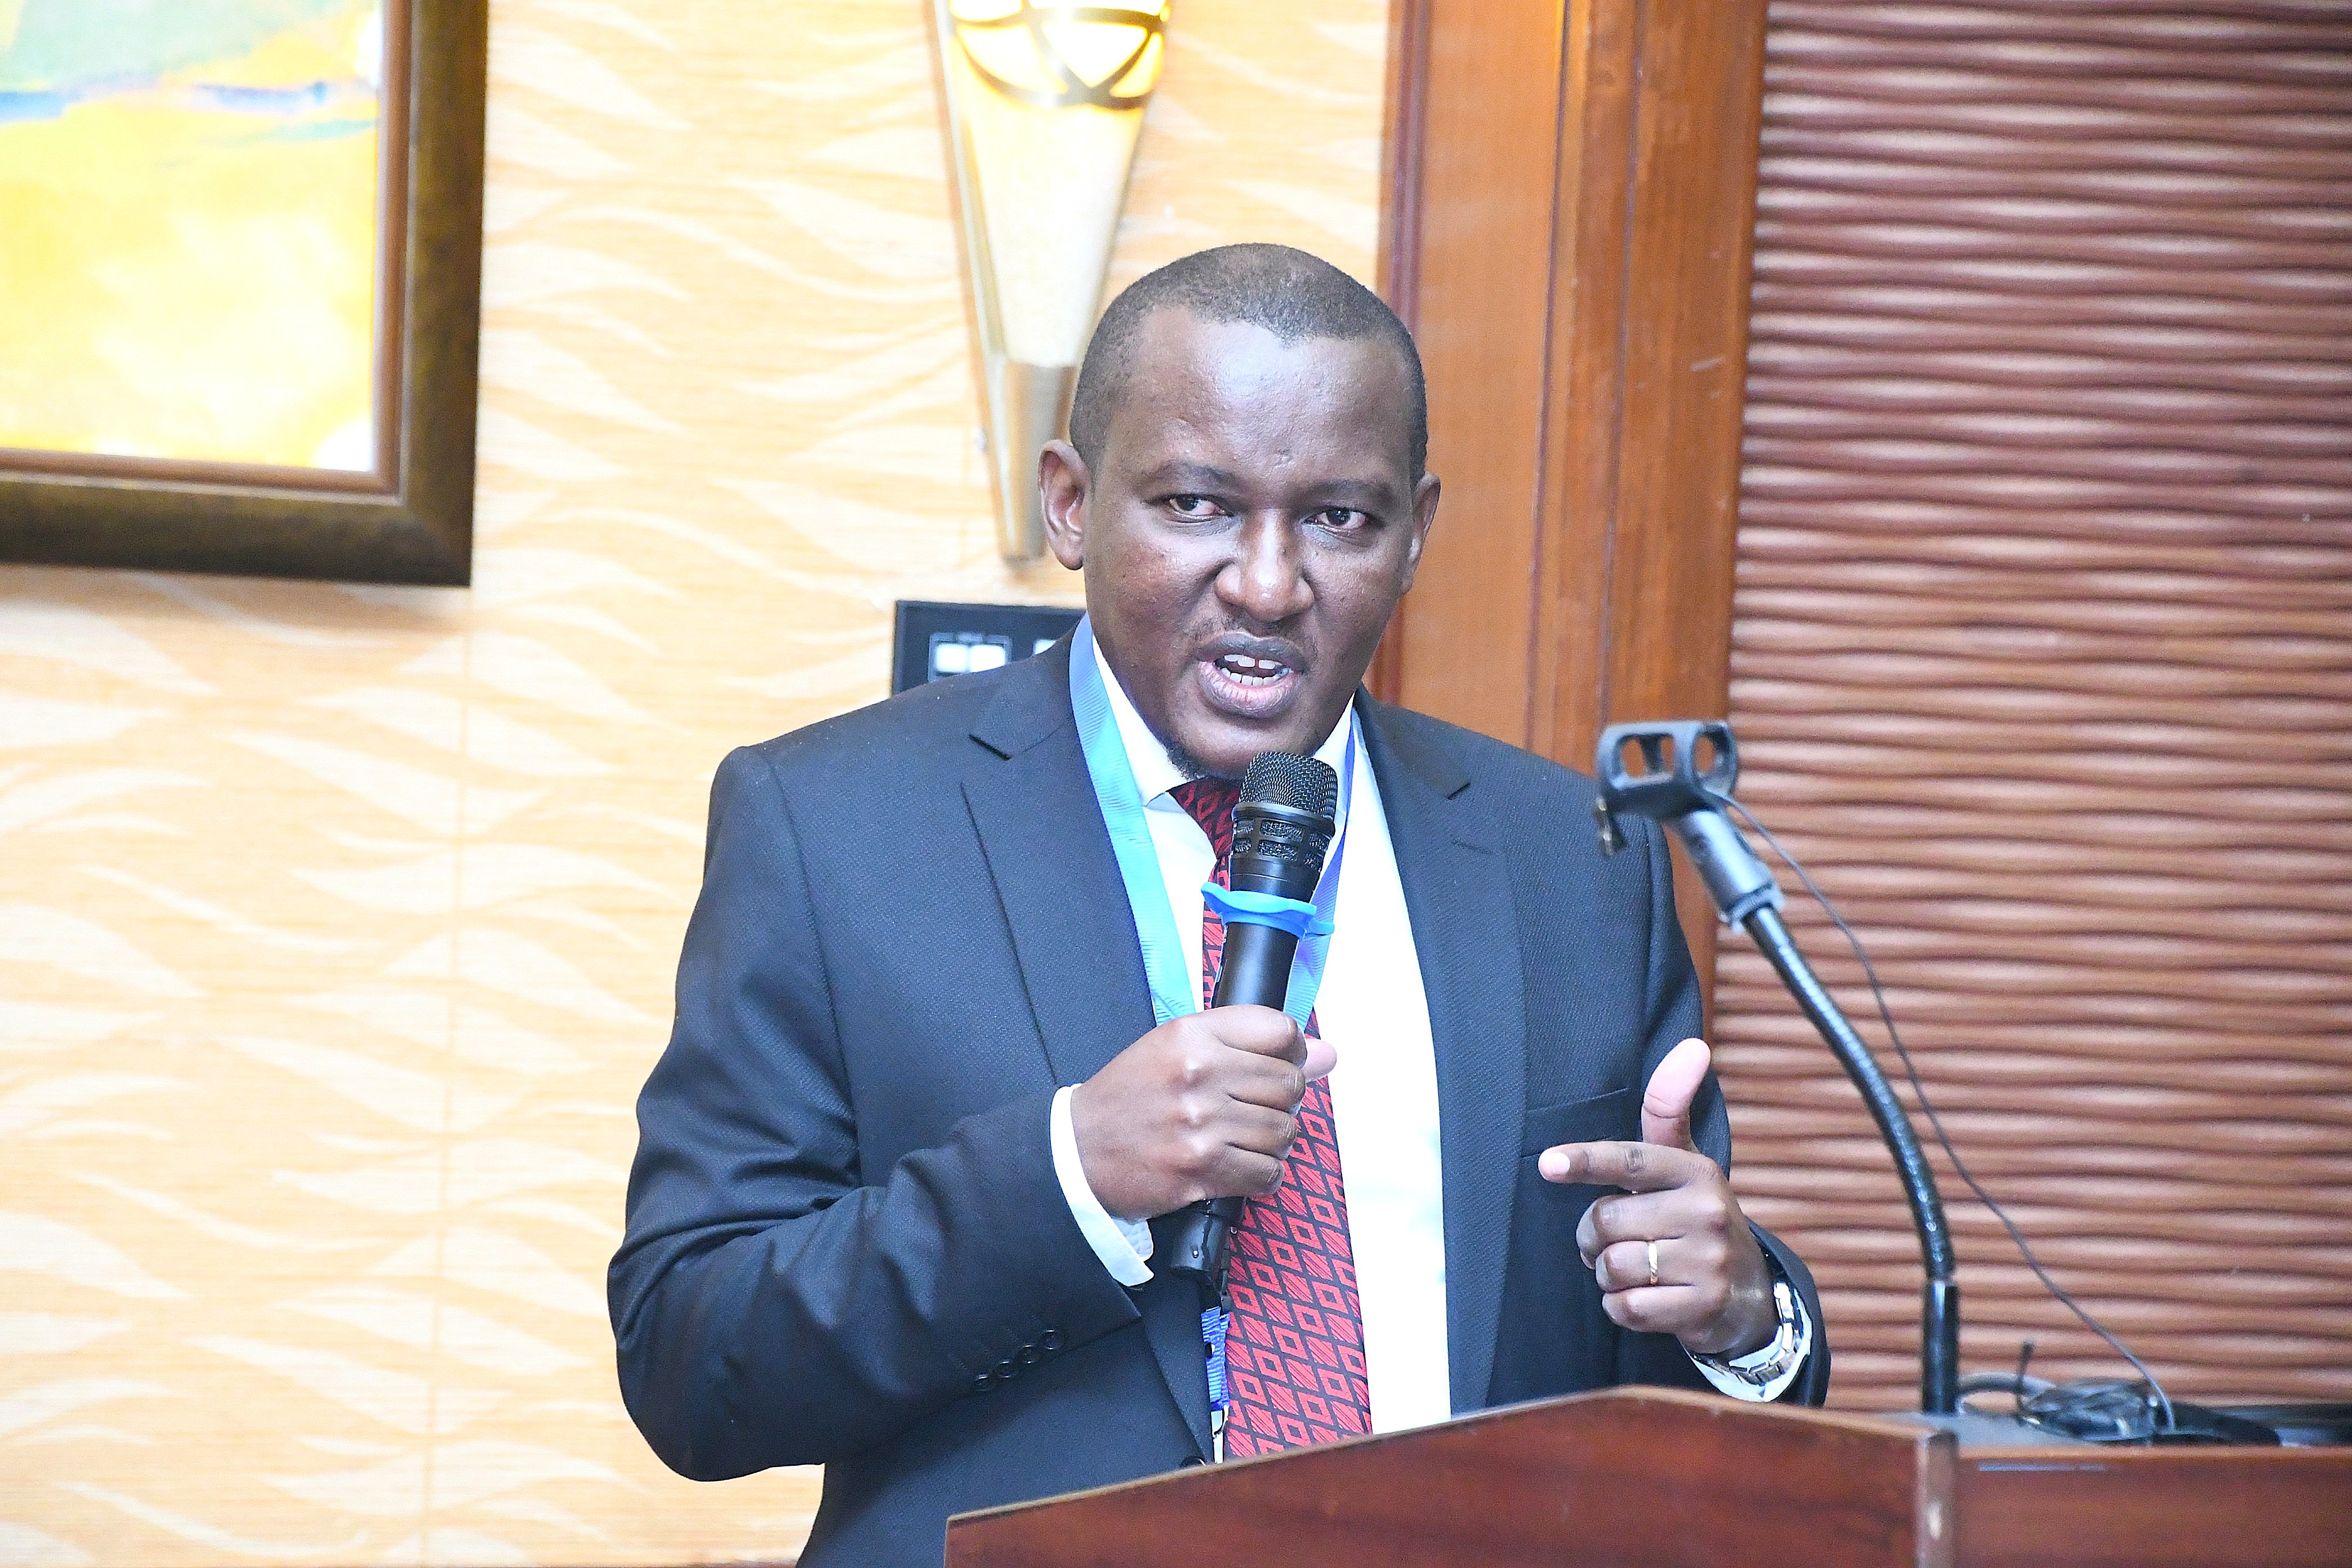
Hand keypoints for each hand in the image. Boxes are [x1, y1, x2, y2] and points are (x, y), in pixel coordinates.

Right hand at [1069, 1007, 1337, 1220]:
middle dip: (1283, 1101)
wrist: (1076, 1152)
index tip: (1282, 1064)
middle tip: (1254, 1108)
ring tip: (1241, 1138)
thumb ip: (1249, 1045)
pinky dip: (1261, 1174)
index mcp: (1191, 1035)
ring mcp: (1202, 1123)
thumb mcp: (1176, 1050)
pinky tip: (1237, 1165)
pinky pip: (1267, 1173)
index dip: (1293, 1051)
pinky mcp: (1201, 1169)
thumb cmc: (1127, 1098)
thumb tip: (1328, 1055)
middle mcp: (1199, 1073)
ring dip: (1272, 1141)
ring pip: (1284, 1132)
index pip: (1280, 1031)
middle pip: (1290, 1084)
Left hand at [1536, 1039, 1776, 1357]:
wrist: (1748, 1292)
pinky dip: (1621, 1307)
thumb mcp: (1684, 1163)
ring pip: (1612, 1266)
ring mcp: (1708, 1261)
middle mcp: (1705, 1210)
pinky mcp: (1703, 1307)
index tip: (1547, 1164)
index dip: (1586, 1161)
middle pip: (1605, 1221)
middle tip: (1616, 1240)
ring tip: (1635, 1270)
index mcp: (1694, 1170)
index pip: (1631, 1159)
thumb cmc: (1696, 1217)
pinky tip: (1645, 1298)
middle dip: (1594, 1237)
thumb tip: (1693, 1045)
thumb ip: (1669, 1109)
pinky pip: (1626, 1307)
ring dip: (1608, 1275)